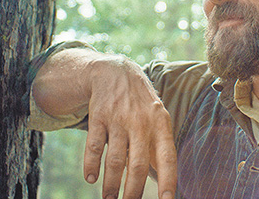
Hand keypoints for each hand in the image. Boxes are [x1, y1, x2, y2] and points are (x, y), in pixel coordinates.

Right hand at [32, 49, 175, 198]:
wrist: (116, 72)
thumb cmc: (141, 104)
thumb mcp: (157, 119)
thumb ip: (158, 147)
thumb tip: (162, 180)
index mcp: (161, 125)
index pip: (167, 158)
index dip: (167, 181)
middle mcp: (141, 123)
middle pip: (137, 164)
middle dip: (132, 190)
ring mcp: (119, 119)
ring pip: (114, 159)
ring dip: (110, 183)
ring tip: (109, 198)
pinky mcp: (99, 116)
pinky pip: (95, 145)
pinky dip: (91, 164)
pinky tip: (90, 177)